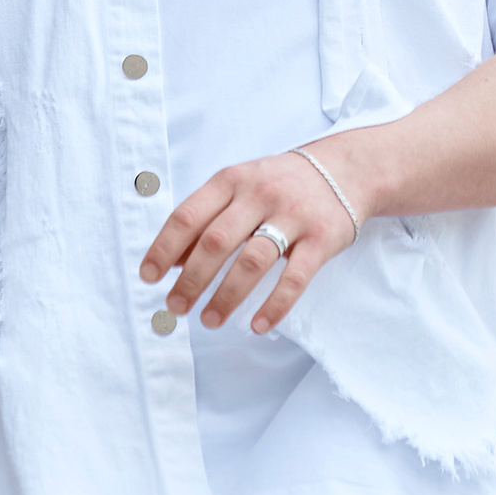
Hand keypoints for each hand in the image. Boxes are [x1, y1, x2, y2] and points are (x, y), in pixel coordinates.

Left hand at [142, 149, 360, 334]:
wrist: (346, 169)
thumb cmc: (280, 183)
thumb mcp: (240, 187)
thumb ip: (207, 218)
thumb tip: (173, 261)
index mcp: (232, 180)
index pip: (188, 216)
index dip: (164, 248)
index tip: (148, 277)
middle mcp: (260, 195)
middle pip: (216, 242)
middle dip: (191, 280)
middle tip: (176, 307)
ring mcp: (293, 216)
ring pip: (252, 261)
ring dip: (226, 296)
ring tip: (209, 320)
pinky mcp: (321, 238)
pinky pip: (295, 277)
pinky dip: (275, 305)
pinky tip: (258, 325)